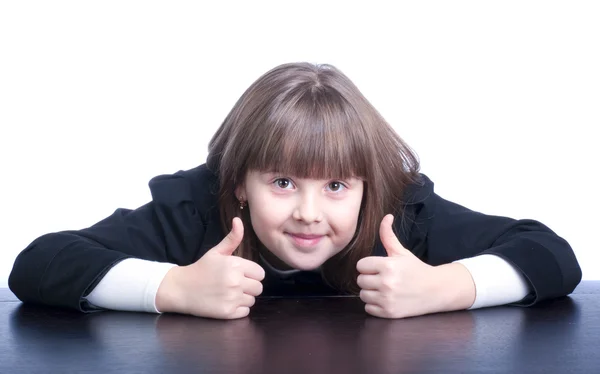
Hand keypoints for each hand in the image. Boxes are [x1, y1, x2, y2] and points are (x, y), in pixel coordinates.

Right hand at [156, 217, 264, 318]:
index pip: (260, 274)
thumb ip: (232, 238)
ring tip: (229, 293)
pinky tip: (226, 302)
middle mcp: (236, 281)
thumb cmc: (201, 269)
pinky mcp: (227, 312)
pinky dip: (238, 309)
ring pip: (252, 300)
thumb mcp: (216, 252)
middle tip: (235, 285)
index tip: (241, 274)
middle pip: (258, 288)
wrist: (180, 289)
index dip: (252, 274)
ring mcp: (232, 298)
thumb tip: (238, 220)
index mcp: (235, 265)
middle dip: (249, 287)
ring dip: (243, 298)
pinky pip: (245, 312)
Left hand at [357, 214, 474, 317]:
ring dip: (371, 292)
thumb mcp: (402, 252)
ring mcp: (387, 299)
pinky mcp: (389, 313)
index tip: (379, 267)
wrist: (435, 290)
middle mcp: (386, 283)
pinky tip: (386, 299)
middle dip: (369, 278)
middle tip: (382, 278)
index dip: (369, 265)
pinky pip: (368, 308)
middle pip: (360, 280)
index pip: (361, 265)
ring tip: (384, 289)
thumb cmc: (416, 269)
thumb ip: (388, 235)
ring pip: (363, 294)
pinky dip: (375, 305)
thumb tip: (386, 216)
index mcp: (388, 265)